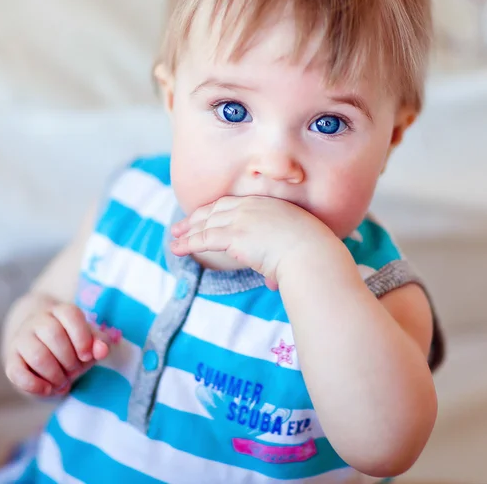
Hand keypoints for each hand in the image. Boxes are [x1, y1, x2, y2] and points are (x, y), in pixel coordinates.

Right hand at [4, 301, 113, 396]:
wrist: (45, 347)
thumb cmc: (73, 343)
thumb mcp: (90, 340)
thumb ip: (100, 342)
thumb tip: (102, 350)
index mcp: (61, 311)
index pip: (70, 314)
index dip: (81, 337)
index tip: (87, 356)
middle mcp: (38, 320)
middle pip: (53, 335)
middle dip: (69, 359)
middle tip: (75, 371)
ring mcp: (21, 339)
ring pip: (37, 354)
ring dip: (54, 374)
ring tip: (63, 382)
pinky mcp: (11, 360)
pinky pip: (17, 373)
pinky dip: (35, 385)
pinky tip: (48, 389)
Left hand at [170, 196, 336, 288]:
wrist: (312, 252)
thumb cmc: (311, 252)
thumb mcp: (295, 244)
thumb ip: (278, 259)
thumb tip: (271, 283)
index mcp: (265, 203)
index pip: (231, 204)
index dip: (213, 211)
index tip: (202, 217)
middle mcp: (250, 206)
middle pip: (214, 210)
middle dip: (195, 218)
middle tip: (179, 227)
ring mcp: (241, 219)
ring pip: (206, 224)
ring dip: (187, 232)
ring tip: (174, 239)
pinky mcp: (234, 235)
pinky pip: (204, 238)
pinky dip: (188, 244)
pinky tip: (177, 249)